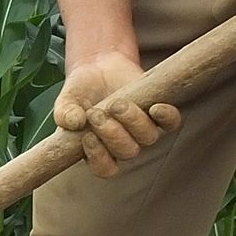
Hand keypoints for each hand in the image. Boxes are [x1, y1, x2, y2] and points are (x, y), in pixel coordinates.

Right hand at [55, 51, 182, 178]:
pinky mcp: (158, 113)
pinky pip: (171, 123)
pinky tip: (155, 107)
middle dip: (111, 133)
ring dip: (133, 121)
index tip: (88, 137)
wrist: (98, 67)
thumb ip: (64, 114)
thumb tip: (73, 122)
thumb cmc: (81, 92)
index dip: (99, 157)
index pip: (105, 168)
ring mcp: (142, 129)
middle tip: (96, 114)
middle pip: (127, 152)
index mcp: (99, 150)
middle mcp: (123, 144)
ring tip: (116, 103)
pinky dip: (167, 117)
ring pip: (148, 138)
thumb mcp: (66, 102)